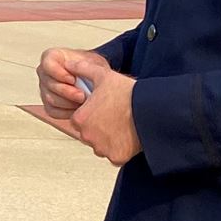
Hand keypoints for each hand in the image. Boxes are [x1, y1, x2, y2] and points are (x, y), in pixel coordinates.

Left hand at [34, 50, 141, 165]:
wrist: (150, 109)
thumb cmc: (126, 92)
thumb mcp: (103, 75)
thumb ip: (83, 69)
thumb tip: (70, 63)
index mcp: (79, 119)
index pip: (80, 119)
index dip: (92, 113)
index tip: (105, 108)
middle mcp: (87, 137)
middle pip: (89, 133)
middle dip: (99, 127)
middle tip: (115, 117)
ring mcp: (102, 149)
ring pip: (101, 145)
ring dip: (109, 139)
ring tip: (123, 126)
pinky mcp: (116, 157)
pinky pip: (115, 155)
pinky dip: (121, 148)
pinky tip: (129, 137)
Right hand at [35, 46, 98, 118]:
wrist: (94, 78)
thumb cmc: (91, 67)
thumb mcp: (92, 61)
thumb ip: (85, 65)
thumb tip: (77, 70)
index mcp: (52, 57)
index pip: (47, 64)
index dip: (58, 73)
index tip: (73, 79)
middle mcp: (45, 73)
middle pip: (49, 84)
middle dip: (67, 92)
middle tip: (83, 95)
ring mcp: (45, 89)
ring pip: (50, 99)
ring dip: (69, 103)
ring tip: (84, 102)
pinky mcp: (49, 104)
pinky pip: (53, 111)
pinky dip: (67, 112)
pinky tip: (79, 109)